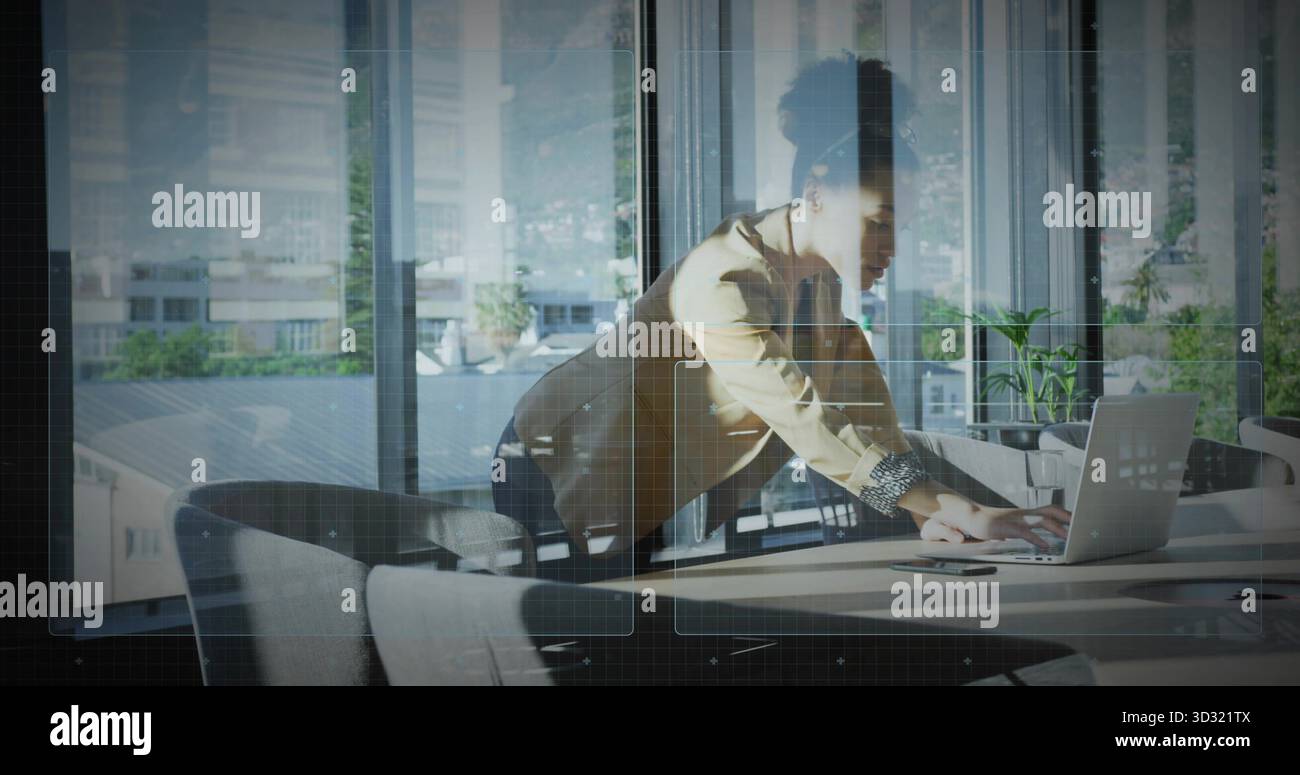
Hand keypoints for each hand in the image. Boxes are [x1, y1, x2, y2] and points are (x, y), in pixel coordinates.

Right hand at [920, 498, 1070, 548]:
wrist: (969, 517)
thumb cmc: (990, 524)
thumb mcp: (1012, 525)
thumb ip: (1026, 528)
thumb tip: (1042, 536)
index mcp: (1025, 513)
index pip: (1051, 509)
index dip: (1067, 514)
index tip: (1081, 520)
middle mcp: (1023, 513)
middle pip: (1051, 510)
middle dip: (1068, 517)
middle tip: (1082, 526)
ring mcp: (1015, 519)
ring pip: (1041, 519)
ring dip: (1057, 528)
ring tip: (1069, 537)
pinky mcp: (1005, 526)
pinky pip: (1024, 531)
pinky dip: (1037, 538)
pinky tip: (1045, 545)